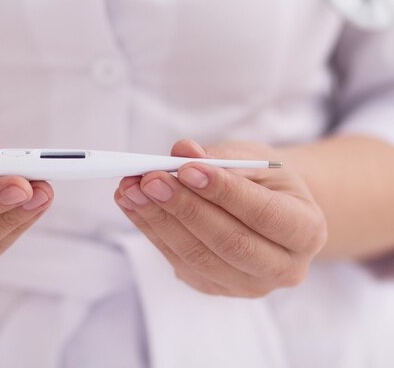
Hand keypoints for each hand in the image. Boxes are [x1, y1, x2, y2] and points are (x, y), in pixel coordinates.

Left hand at [114, 139, 326, 297]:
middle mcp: (283, 268)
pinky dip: (151, 230)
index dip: (224, 192)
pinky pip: (178, 261)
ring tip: (130, 189)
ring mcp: (246, 285)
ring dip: (158, 220)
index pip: (264, 214)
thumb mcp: (254, 158)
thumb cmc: (265, 180)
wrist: (268, 210)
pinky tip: (132, 204)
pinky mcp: (213, 287)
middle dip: (183, 207)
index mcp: (307, 231)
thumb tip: (182, 150)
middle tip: (149, 179)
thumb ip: (221, 156)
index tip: (186, 168)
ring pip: (197, 256)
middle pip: (228, 242)